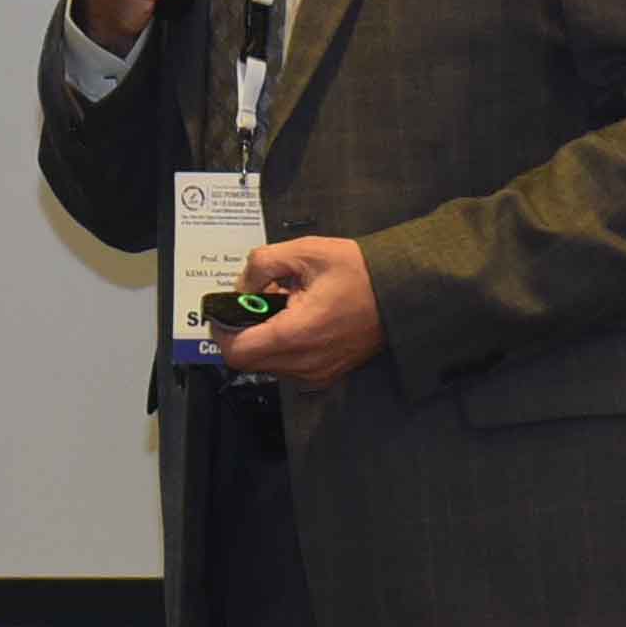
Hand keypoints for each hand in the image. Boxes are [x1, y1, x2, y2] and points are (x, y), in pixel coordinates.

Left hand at [222, 236, 378, 385]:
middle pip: (249, 361)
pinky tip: (299, 321)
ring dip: (264, 340)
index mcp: (296, 334)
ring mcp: (317, 373)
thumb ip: (263, 264)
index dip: (222, 330)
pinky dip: (283, 347)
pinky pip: (289, 367)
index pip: (237, 352)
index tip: (226, 309)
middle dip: (244, 332)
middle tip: (260, 302)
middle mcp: (305, 363)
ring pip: (268, 365)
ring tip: (284, 307)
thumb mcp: (306, 251)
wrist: (403, 292)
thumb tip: (242, 287)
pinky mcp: (327, 375)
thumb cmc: (357, 270)